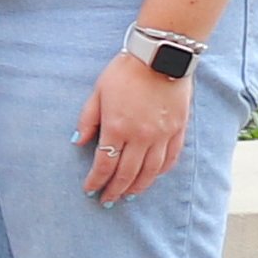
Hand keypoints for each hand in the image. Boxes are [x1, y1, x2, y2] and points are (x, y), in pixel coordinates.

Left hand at [76, 50, 192, 205]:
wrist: (160, 57)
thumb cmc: (125, 72)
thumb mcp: (97, 93)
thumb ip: (88, 120)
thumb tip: (79, 143)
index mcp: (117, 128)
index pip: (105, 164)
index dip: (96, 181)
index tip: (90, 190)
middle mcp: (141, 136)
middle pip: (127, 173)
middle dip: (115, 189)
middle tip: (107, 200)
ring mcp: (162, 135)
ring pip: (151, 171)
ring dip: (138, 186)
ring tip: (128, 195)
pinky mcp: (178, 130)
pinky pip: (171, 158)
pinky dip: (160, 171)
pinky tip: (152, 177)